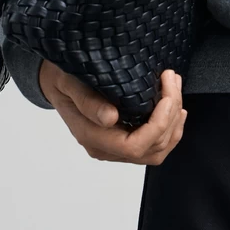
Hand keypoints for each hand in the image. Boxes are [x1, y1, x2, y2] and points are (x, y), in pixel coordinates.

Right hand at [39, 59, 186, 165]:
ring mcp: (116, 146)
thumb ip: (87, 101)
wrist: (54, 82)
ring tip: (175, 89)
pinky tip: (175, 108)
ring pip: (157, 150)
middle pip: (152, 148)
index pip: (135, 146)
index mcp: (93, 137)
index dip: (159, 124)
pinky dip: (170, 128)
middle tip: (172, 80)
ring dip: (173, 122)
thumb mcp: (69, 83)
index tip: (167, 93)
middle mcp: (106, 148)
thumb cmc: (62, 80)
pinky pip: (154, 144)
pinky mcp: (124, 137)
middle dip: (171, 116)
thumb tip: (111, 118)